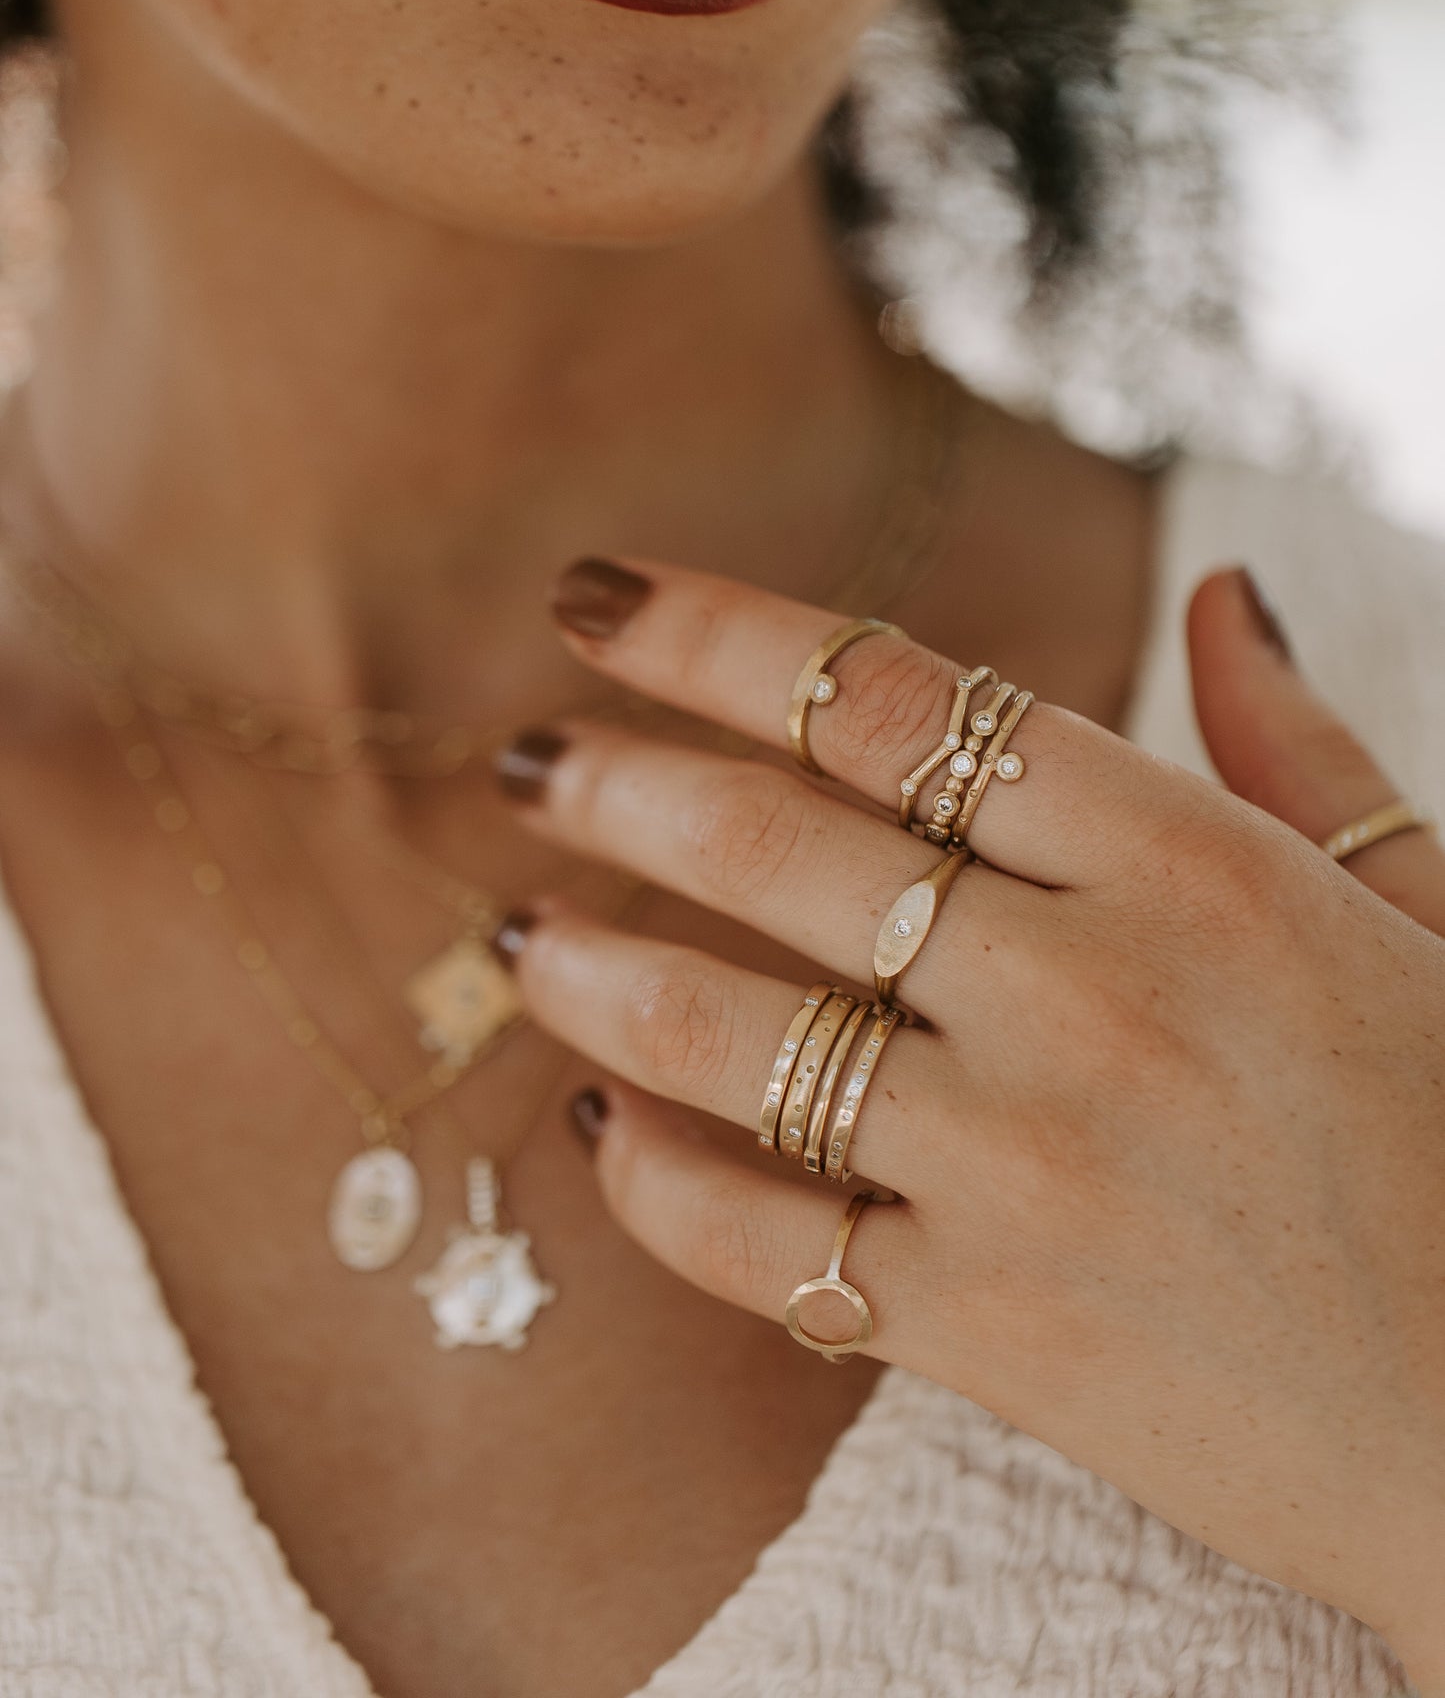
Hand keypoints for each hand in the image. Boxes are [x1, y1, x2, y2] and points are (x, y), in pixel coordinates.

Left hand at [496, 558, 1444, 1686]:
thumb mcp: (1421, 911)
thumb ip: (1298, 750)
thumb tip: (1223, 589)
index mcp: (1190, 862)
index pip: (894, 701)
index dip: (715, 636)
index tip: (596, 603)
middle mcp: (1086, 990)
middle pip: (779, 844)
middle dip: (617, 786)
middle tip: (527, 762)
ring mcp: (1023, 1164)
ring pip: (730, 1035)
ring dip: (593, 973)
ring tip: (516, 940)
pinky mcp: (985, 1327)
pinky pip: (757, 1234)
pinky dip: (653, 1182)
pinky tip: (602, 1129)